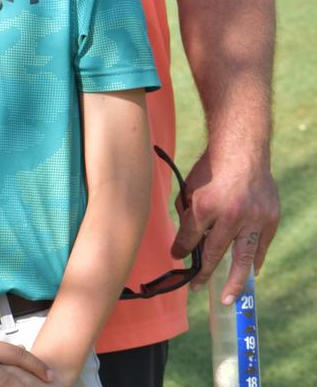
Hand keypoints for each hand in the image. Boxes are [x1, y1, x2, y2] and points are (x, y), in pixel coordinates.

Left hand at [171, 147, 279, 298]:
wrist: (242, 149)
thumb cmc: (212, 167)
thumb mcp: (191, 188)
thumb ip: (188, 214)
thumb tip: (185, 240)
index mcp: (206, 205)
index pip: (190, 237)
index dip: (182, 250)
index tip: (177, 258)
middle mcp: (231, 215)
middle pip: (216, 254)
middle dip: (204, 274)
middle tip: (197, 288)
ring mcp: (254, 218)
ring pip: (244, 258)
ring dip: (235, 281)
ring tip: (228, 298)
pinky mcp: (270, 218)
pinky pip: (262, 246)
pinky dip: (255, 261)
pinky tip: (250, 273)